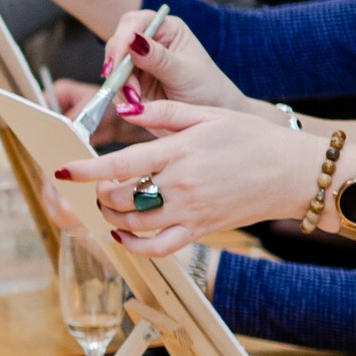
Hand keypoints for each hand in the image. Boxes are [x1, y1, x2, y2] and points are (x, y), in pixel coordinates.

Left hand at [55, 101, 331, 254]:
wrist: (292, 173)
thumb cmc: (252, 139)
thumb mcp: (207, 113)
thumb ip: (164, 110)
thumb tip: (127, 107)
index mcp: (180, 151)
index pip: (120, 164)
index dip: (86, 170)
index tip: (62, 170)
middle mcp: (181, 184)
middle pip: (121, 197)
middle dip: (99, 193)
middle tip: (96, 186)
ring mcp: (190, 211)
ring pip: (134, 224)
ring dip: (112, 217)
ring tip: (108, 205)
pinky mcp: (201, 229)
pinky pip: (159, 248)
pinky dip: (134, 245)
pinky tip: (123, 234)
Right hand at [99, 5, 244, 115]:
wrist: (209, 113)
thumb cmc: (206, 88)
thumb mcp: (183, 72)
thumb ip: (157, 58)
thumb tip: (133, 40)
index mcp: (167, 28)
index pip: (135, 22)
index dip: (122, 39)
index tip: (116, 62)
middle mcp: (150, 41)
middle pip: (118, 44)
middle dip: (118, 67)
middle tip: (126, 87)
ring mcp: (139, 62)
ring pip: (113, 68)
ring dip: (119, 85)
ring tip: (138, 100)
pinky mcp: (133, 81)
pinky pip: (116, 86)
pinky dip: (121, 95)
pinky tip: (136, 103)